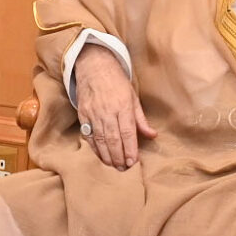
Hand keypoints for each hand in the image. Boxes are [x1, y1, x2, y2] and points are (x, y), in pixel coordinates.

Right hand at [73, 51, 156, 171]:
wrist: (93, 66)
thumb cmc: (116, 82)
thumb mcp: (133, 97)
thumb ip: (141, 119)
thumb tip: (152, 136)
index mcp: (123, 105)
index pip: (127, 132)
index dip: (130, 149)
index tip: (134, 162)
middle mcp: (107, 110)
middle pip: (113, 139)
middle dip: (119, 157)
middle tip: (124, 169)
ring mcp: (93, 112)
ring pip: (100, 140)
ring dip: (107, 155)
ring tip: (114, 165)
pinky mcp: (82, 114)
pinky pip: (88, 135)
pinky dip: (95, 148)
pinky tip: (101, 156)